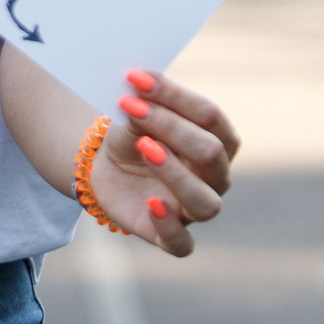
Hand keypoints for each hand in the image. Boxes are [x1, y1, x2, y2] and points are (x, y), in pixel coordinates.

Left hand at [92, 71, 237, 256]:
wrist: (105, 168)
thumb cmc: (133, 136)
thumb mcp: (135, 115)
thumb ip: (143, 104)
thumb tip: (139, 85)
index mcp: (218, 141)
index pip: (210, 116)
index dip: (175, 96)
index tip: (136, 79)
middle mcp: (215, 178)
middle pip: (210, 153)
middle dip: (170, 127)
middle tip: (132, 107)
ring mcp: (195, 210)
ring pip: (205, 202)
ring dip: (175, 173)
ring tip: (144, 147)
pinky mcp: (170, 237)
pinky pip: (182, 243)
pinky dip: (169, 226)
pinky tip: (152, 203)